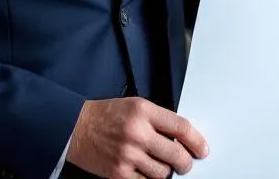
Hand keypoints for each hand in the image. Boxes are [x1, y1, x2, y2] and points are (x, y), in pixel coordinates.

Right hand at [66, 97, 208, 177]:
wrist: (76, 128)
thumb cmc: (106, 116)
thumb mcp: (134, 106)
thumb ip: (158, 119)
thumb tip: (183, 138)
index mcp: (143, 111)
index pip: (181, 128)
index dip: (196, 141)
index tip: (202, 149)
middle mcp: (137, 132)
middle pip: (176, 154)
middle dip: (185, 162)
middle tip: (184, 163)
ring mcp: (128, 155)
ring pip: (163, 173)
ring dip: (166, 172)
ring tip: (159, 165)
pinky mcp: (119, 173)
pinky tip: (145, 171)